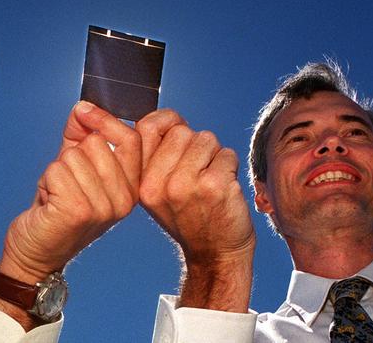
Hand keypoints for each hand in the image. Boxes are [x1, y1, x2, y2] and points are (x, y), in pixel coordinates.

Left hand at [0, 101, 140, 327]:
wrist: (37, 252)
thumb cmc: (57, 210)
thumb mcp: (76, 168)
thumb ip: (82, 135)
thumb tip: (83, 107)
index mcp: (132, 188)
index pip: (132, 139)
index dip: (105, 119)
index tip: (84, 111)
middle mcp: (124, 200)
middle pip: (97, 143)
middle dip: (72, 155)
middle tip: (67, 183)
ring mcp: (104, 207)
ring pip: (73, 156)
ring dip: (56, 171)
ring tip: (58, 195)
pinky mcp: (79, 211)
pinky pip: (56, 170)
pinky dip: (45, 181)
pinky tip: (49, 202)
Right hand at [136, 109, 254, 311]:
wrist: (215, 254)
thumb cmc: (191, 217)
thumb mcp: (160, 192)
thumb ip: (157, 156)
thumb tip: (168, 117)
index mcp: (142, 183)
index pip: (148, 127)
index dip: (166, 122)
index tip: (176, 132)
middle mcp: (160, 184)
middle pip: (181, 131)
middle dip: (195, 144)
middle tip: (198, 172)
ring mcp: (187, 185)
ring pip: (206, 139)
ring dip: (214, 156)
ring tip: (210, 181)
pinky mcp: (215, 186)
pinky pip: (227, 154)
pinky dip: (230, 167)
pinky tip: (224, 189)